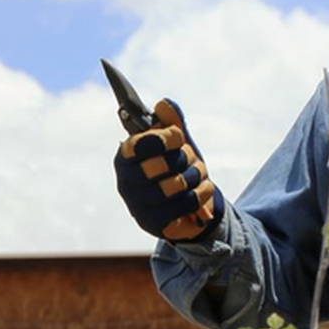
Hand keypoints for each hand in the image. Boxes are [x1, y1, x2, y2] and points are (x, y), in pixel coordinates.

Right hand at [113, 97, 220, 241]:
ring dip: (196, 175)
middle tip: (188, 159)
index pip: (137, 145)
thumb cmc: (177, 169)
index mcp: (125, 158)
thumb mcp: (177, 144)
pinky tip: (201, 189)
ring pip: (176, 184)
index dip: (162, 139)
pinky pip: (187, 202)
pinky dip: (202, 192)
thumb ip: (172, 123)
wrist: (190, 205)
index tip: (177, 137)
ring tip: (196, 174)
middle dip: (184, 158)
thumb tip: (164, 104)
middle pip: (160, 164)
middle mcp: (126, 183)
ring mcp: (139, 206)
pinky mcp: (155, 224)